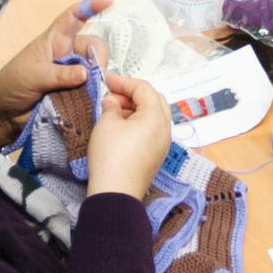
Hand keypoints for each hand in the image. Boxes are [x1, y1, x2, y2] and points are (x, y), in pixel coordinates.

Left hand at [0, 0, 106, 145]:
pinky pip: (91, 89)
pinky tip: (99, 99)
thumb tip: (86, 73)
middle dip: (98, 56)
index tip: (108, 3)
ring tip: (97, 90)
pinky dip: (96, 93)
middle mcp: (66, 54)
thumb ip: (59, 74)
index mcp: (53, 41)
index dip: (90, 6)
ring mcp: (71, 74)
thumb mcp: (33, 75)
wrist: (3, 113)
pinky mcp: (74, 93)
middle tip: (97, 74)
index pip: (73, 17)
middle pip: (91, 45)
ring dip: (98, 77)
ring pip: (94, 69)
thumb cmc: (12, 84)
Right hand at [84, 70, 174, 202]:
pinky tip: (121, 128)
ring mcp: (163, 144)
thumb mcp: (106, 124)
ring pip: (154, 116)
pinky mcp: (156, 156)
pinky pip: (151, 131)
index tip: (107, 80)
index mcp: (156, 116)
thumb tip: (112, 103)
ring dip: (136, 109)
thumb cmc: (111, 157)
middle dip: (133, 94)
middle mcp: (165, 129)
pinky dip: (138, 123)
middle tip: (112, 96)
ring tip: (113, 112)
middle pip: (154, 100)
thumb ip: (111, 107)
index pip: (144, 88)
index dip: (124, 82)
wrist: (115, 193)